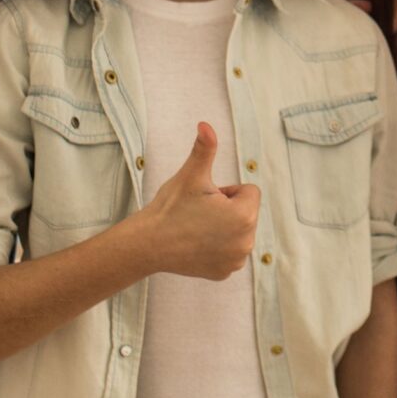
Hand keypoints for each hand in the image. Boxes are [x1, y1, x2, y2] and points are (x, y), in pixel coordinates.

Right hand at [134, 121, 260, 281]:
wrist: (147, 244)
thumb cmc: (170, 207)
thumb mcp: (191, 175)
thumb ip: (204, 148)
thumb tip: (206, 124)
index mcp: (244, 215)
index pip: (249, 192)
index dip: (226, 191)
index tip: (205, 198)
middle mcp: (246, 241)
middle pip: (245, 212)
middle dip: (227, 209)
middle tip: (199, 213)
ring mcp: (235, 261)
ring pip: (238, 231)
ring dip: (223, 227)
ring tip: (197, 228)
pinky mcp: (225, 273)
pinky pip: (229, 251)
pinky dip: (217, 247)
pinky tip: (196, 245)